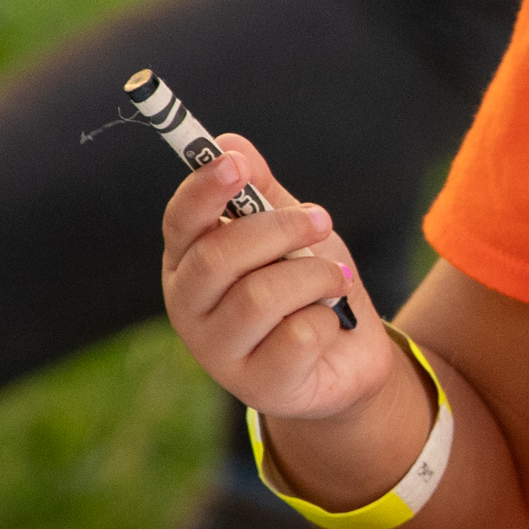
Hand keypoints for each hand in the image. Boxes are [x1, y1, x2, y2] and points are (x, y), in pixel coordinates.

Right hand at [157, 134, 394, 423]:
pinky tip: (329, 323)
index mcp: (189, 262)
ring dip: (313, 276)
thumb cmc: (308, 286)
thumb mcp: (290, 232)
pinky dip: (326, 319)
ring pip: (260, 296)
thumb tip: (230, 142)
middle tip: (321, 220)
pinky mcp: (257, 386)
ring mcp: (218, 352)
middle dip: (279, 229)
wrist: (348, 358)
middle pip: (218, 257)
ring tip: (335, 278)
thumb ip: (260, 192)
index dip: (203, 190)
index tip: (233, 163)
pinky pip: (296, 337)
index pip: (181, 222)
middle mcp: (189, 307)